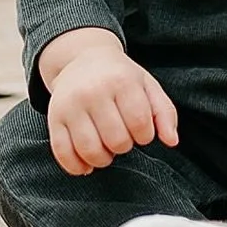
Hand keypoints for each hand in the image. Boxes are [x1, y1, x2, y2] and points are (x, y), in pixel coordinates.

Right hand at [39, 28, 179, 175]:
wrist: (82, 59)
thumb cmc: (121, 77)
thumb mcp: (147, 86)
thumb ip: (164, 112)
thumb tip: (172, 141)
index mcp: (121, 80)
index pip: (140, 122)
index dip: (144, 135)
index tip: (142, 131)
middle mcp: (94, 91)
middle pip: (116, 140)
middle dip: (124, 146)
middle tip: (123, 137)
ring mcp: (71, 105)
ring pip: (90, 150)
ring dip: (103, 160)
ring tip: (107, 150)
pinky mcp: (54, 118)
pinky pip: (63, 153)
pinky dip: (77, 167)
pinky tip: (87, 164)